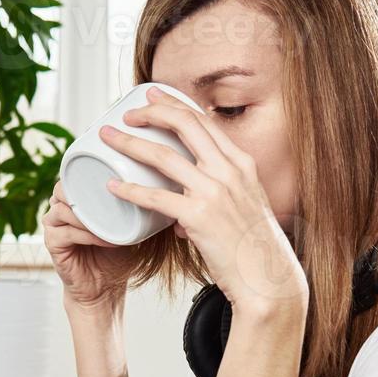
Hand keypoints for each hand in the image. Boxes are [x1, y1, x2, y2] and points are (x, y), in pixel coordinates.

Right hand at [42, 180, 137, 311]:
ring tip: (111, 224)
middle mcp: (59, 210)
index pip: (73, 176)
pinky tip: (108, 240)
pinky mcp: (52, 245)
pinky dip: (89, 235)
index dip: (90, 174)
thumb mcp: (127, 226)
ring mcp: (53, 227)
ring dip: (89, 215)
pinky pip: (66, 232)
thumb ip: (131, 206)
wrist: (104, 289)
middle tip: (111, 198)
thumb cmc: (116, 255)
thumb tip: (157, 187)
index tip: (116, 179)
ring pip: (62, 209)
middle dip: (86, 192)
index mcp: (74, 200)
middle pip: (61, 188)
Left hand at [101, 87, 306, 320]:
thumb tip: (180, 218)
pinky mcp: (199, 217)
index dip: (175, 104)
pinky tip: (114, 186)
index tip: (153, 97)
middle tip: (127, 113)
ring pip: (163, 156)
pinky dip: (130, 190)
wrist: (269, 279)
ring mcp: (215, 192)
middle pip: (184, 124)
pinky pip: (156, 197)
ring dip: (130, 143)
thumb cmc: (254, 249)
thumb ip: (213, 205)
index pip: (204, 121)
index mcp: (241, 163)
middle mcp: (229, 171)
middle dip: (151, 112)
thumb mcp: (243, 210)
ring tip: (108, 138)